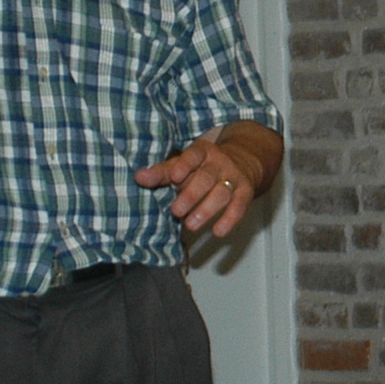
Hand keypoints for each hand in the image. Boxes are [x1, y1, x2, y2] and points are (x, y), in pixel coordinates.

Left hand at [137, 132, 258, 238]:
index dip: (184, 166)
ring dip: (206, 210)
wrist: (243, 161)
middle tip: (176, 211)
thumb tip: (139, 177)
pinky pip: (239, 206)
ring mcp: (234, 177)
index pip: (192, 156)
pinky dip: (229, 219)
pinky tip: (218, 232)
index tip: (174, 177)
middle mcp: (219, 162)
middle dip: (192, 195)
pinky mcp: (245, 192)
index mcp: (202, 151)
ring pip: (222, 193)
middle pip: (206, 177)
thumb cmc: (203, 167)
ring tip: (190, 226)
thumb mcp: (183, 165)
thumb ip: (162, 173)